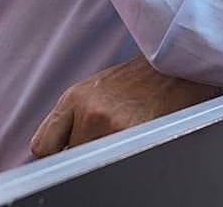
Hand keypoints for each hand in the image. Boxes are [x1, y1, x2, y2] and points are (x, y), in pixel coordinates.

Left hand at [30, 55, 222, 157]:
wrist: (179, 61)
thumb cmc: (143, 77)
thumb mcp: (99, 88)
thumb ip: (75, 117)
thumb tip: (64, 150)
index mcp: (74, 97)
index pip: (43, 147)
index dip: (60, 154)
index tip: (71, 154)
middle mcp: (86, 109)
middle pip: (69, 156)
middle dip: (86, 152)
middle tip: (109, 138)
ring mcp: (107, 122)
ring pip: (91, 160)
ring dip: (107, 154)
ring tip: (128, 135)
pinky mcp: (129, 132)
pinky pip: (112, 159)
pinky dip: (124, 154)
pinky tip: (138, 138)